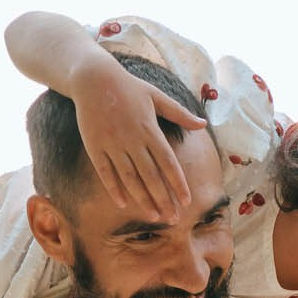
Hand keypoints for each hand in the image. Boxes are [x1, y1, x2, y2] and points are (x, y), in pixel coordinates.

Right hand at [74, 53, 205, 220]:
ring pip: (130, 178)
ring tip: (154, 217)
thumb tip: (204, 124)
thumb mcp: (157, 96)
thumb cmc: (129, 86)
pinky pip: (106, 173)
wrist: (93, 79)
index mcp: (149, 128)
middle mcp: (131, 139)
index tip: (186, 201)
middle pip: (150, 175)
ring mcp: (112, 145)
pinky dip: (115, 189)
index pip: (167, 162)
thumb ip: (180, 113)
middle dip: (163, 199)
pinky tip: (124, 205)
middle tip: (174, 219)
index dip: (177, 183)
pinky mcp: (95, 147)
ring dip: (142, 199)